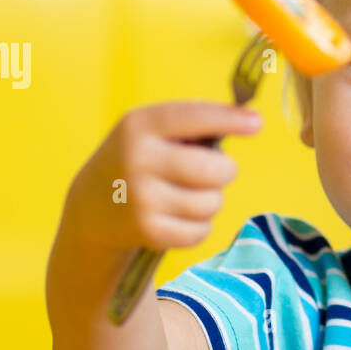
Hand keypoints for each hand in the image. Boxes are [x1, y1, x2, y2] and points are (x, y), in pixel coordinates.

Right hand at [62, 100, 262, 250]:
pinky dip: (199, 226)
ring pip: (211, 203)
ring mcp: (141, 198)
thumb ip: (194, 123)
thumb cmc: (142, 159)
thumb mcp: (153, 131)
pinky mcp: (148, 232)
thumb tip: (248, 119)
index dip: (228, 119)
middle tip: (213, 171)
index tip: (257, 123)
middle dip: (224, 171)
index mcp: (140, 125)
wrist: (93, 207)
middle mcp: (137, 159)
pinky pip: (201, 231)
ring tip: (188, 195)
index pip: (192, 117)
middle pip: (213, 169)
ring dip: (210, 201)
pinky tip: (178, 217)